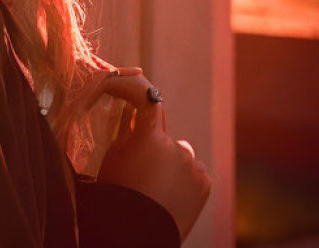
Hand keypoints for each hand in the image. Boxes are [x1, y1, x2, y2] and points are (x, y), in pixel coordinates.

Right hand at [94, 70, 211, 241]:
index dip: (134, 89)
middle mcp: (176, 146)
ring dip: (170, 163)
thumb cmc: (118, 192)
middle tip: (140, 166)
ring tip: (156, 186)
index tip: (124, 89)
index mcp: (150, 136)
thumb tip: (132, 114)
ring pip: (180, 155)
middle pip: (164, 135)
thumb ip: (127, 131)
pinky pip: (193, 173)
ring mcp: (193, 165)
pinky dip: (184, 179)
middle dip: (153, 144)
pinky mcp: (205, 183)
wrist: (137, 230)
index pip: (146, 98)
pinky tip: (170, 195)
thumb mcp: (114, 156)